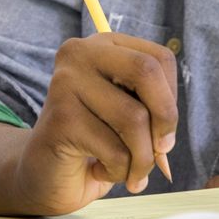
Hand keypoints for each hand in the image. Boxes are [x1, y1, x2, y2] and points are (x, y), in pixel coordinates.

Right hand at [11, 32, 178, 213]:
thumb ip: (154, 113)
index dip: (172, 99)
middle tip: (161, 151)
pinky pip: (115, 150)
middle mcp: (80, 54)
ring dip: (142, 159)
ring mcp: (66, 83)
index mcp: (104, 44)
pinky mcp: (61, 118)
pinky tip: (100, 171)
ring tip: (129, 171)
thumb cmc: (97, 142)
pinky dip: (119, 172)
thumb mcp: (131, 115)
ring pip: (134, 119)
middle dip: (165, 119)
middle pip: (146, 71)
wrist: (46, 174)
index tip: (164, 130)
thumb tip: (166, 141)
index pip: (159, 59)